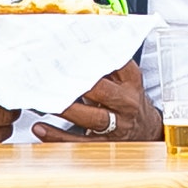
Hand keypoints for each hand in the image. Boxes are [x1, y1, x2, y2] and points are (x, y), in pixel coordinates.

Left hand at [35, 60, 160, 143]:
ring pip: (92, 118)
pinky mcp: (104, 144)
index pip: (116, 65)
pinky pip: (79, 143)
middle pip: (103, 92)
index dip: (95, 58)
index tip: (72, 52)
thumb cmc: (126, 99)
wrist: (146, 130)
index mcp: (130, 82)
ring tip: (45, 101)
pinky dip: (58, 136)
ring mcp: (117, 126)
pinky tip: (40, 128)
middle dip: (79, 84)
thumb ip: (106, 63)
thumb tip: (77, 42)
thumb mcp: (124, 78)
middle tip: (54, 75)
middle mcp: (126, 103)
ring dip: (66, 110)